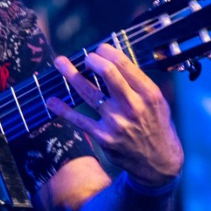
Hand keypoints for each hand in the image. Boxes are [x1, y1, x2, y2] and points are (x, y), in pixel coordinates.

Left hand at [47, 44, 183, 188]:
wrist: (158, 162)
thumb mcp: (157, 102)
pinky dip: (63, 109)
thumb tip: (112, 60)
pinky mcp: (103, 137)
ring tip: (60, 62)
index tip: (99, 49)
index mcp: (149, 94)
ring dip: (71, 74)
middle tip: (85, 57)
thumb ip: (137, 83)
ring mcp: (116, 122)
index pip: (125, 65)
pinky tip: (51, 101)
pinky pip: (79, 120)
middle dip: (92, 60)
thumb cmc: (155, 125)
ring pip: (89, 92)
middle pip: (108, 74)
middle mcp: (133, 106)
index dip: (108, 52)